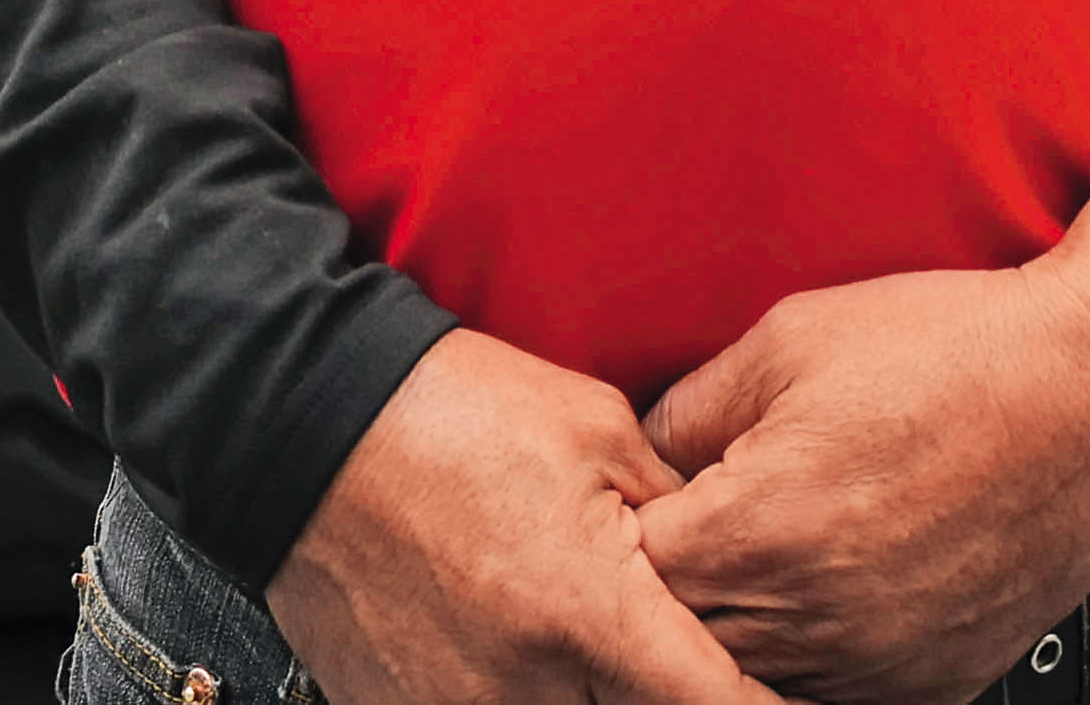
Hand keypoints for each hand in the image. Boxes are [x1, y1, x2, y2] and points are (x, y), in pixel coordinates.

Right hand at [272, 332, 778, 704]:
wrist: (305, 422)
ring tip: (586, 638)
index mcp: (587, 612)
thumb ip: (679, 518)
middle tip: (669, 647)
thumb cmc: (457, 411)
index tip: (784, 692)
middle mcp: (524, 685)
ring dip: (596, 691)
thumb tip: (736, 571)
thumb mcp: (599, 433)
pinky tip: (523, 647)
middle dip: (669, 693)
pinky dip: (525, 691)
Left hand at [637, 263, 1089, 704]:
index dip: (628, 535)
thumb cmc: (956, 352)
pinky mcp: (933, 681)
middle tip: (708, 526)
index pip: (628, 577)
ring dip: (743, 629)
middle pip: (684, 641)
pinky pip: (837, 695)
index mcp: (755, 528)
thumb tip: (646, 452)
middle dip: (679, 588)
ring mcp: (875, 662)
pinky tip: (834, 589)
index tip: (643, 505)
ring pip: (755, 679)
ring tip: (777, 552)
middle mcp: (810, 615)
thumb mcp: (790, 340)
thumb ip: (691, 409)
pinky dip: (817, 657)